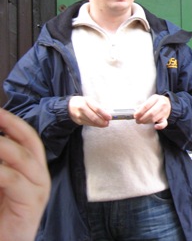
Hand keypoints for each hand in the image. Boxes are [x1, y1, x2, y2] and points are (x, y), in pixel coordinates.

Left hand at [0, 108, 50, 240]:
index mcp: (32, 170)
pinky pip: (13, 179)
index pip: (27, 138)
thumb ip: (0, 166)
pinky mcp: (32, 203)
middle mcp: (39, 176)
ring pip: (22, 158)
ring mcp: (38, 189)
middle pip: (30, 142)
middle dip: (10, 125)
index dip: (12, 122)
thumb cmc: (0, 218)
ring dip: (1, 145)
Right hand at [68, 96, 110, 126]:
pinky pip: (88, 124)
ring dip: (99, 124)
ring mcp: (79, 115)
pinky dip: (94, 125)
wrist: (69, 106)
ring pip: (91, 122)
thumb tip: (107, 114)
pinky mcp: (78, 121)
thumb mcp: (90, 100)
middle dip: (102, 121)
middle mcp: (82, 108)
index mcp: (87, 101)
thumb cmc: (83, 102)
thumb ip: (97, 106)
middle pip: (94, 117)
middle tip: (107, 123)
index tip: (109, 117)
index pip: (97, 108)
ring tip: (104, 124)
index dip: (104, 114)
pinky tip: (98, 124)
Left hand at [134, 94, 170, 129]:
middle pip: (151, 113)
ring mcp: (165, 111)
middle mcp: (161, 104)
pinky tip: (155, 126)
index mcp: (156, 98)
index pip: (146, 106)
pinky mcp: (166, 117)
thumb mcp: (150, 100)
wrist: (167, 103)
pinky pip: (163, 123)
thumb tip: (135, 113)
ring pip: (154, 118)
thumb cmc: (155, 102)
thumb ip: (143, 106)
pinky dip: (160, 126)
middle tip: (137, 120)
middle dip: (142, 118)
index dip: (139, 112)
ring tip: (142, 122)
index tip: (135, 116)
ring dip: (146, 122)